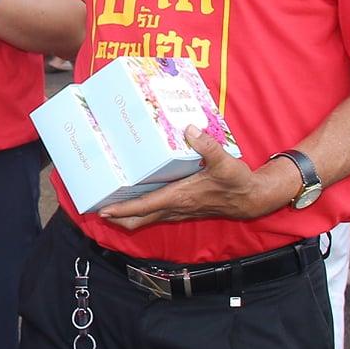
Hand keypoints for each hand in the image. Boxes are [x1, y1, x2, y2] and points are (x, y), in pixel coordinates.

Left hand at [98, 130, 299, 230]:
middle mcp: (176, 207)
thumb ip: (207, 146)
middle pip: (140, 219)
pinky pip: (157, 213)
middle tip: (97, 210)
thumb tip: (190, 129)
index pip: (145, 206)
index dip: (124, 210)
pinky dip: (144, 211)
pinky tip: (138, 200)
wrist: (252, 198)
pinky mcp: (184, 208)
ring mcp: (180, 210)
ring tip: (111, 206)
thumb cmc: (237, 182)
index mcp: (180, 197)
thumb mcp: (224, 162)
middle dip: (118, 217)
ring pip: (148, 218)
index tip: (104, 210)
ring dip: (129, 215)